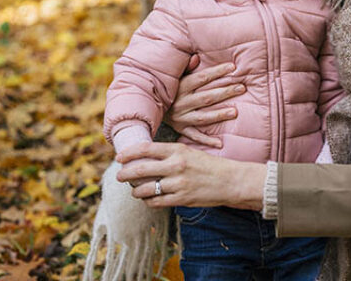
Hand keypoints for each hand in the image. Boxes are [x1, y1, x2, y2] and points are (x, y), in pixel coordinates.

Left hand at [115, 142, 265, 210]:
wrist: (230, 180)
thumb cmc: (209, 165)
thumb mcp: (189, 152)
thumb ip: (169, 154)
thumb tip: (146, 157)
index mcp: (178, 150)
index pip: (146, 148)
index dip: (129, 153)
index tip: (120, 157)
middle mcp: (176, 165)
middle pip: (140, 169)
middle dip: (125, 174)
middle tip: (120, 176)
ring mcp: (179, 183)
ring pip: (146, 188)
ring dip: (136, 191)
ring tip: (135, 191)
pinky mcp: (182, 199)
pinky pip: (157, 202)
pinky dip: (149, 201)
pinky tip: (149, 199)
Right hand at [165, 58, 244, 147]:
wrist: (148, 107)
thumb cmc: (167, 89)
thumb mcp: (174, 76)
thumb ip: (186, 67)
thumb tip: (197, 57)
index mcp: (181, 87)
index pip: (202, 78)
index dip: (218, 72)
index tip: (233, 67)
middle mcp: (181, 103)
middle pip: (206, 97)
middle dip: (225, 92)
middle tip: (241, 88)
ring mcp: (181, 118)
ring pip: (203, 117)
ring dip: (219, 114)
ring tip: (235, 112)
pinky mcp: (181, 129)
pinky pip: (195, 136)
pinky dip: (207, 141)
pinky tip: (220, 143)